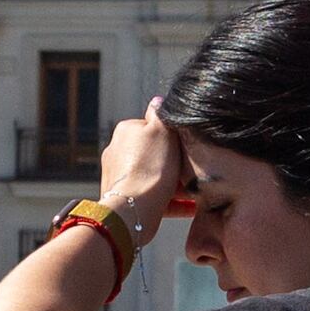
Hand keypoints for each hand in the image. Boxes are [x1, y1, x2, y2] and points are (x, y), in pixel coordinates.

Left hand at [95, 104, 190, 236]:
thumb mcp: (162, 130)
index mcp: (125, 131)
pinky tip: (189, 206)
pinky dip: (169, 201)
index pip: (152, 128)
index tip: (184, 148)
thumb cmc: (151, 168)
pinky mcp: (123, 197)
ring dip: (172, 182)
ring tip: (193, 192)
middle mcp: (116, 151)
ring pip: (152, 175)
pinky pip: (151, 196)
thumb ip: (160, 114)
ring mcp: (117, 175)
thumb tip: (157, 101)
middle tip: (191, 171)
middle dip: (171, 162)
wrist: (134, 209)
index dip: (172, 138)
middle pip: (152, 153)